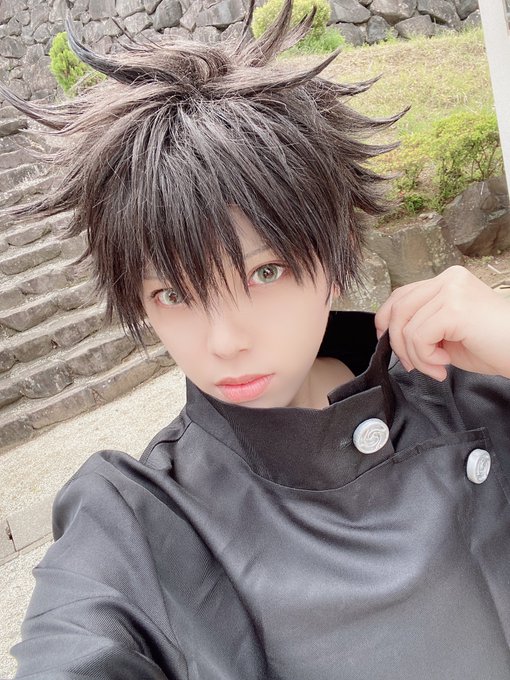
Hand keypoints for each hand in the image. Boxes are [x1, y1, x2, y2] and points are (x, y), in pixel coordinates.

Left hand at [375, 266, 509, 380]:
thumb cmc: (492, 346)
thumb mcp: (448, 331)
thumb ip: (422, 324)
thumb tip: (389, 334)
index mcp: (447, 281)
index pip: (401, 294)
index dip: (386, 320)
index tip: (389, 344)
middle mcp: (449, 279)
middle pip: (398, 309)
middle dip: (398, 343)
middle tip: (413, 365)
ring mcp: (452, 291)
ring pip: (406, 327)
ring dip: (416, 357)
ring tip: (437, 367)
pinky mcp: (455, 308)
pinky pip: (418, 336)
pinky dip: (425, 358)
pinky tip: (444, 363)